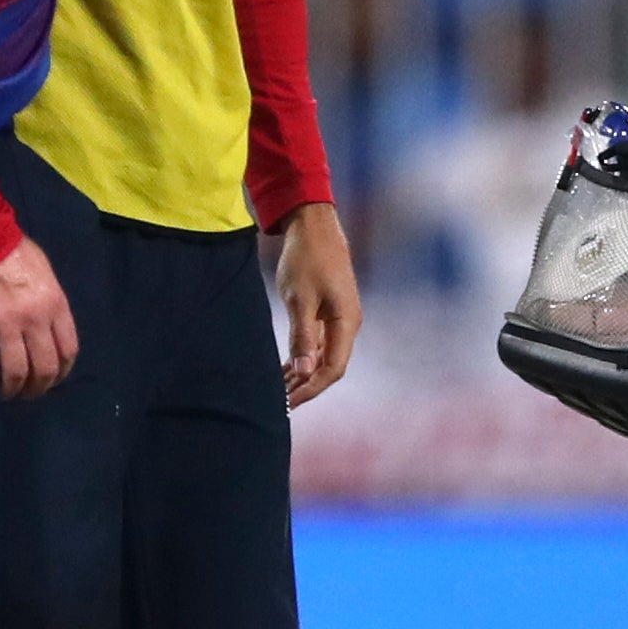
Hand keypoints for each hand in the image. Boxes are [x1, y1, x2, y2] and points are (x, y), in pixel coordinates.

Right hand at [0, 236, 78, 398]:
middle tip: (27, 393)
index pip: (67, 350)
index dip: (61, 373)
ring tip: (5, 393)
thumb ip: (50, 304)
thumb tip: (49, 330)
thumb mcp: (45, 274)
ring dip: (11, 390)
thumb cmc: (12, 252)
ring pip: (15, 372)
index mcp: (55, 305)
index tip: (51, 380)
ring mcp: (6, 324)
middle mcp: (35, 319)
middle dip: (37, 388)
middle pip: (43, 368)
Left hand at [266, 200, 359, 405]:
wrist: (313, 224)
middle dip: (306, 386)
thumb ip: (303, 336)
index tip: (288, 403)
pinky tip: (286, 368)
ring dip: (303, 373)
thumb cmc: (306, 257)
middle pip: (330, 367)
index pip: (332, 369)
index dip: (311, 389)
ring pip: (324, 356)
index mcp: (346, 322)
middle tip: (280, 404)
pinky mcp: (330, 311)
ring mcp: (340, 317)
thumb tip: (304, 372)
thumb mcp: (300, 298)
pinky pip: (319, 342)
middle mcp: (348, 323)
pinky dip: (304, 357)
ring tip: (279, 390)